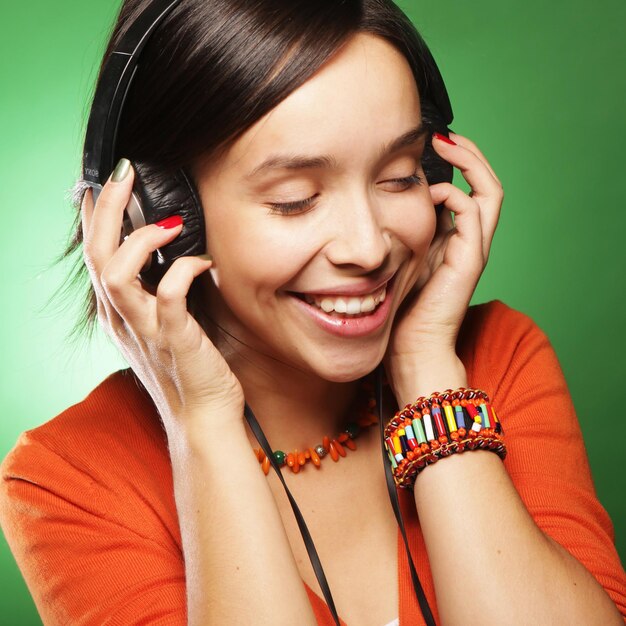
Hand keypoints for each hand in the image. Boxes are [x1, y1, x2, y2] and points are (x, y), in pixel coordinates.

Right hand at [81, 160, 244, 435]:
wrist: (202, 417)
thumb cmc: (188, 368)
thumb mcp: (160, 325)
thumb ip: (154, 293)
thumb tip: (170, 252)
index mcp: (118, 313)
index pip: (94, 255)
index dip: (95, 216)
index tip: (107, 182)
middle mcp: (123, 319)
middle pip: (97, 255)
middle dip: (108, 209)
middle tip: (125, 174)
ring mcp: (146, 330)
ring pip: (116, 274)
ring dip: (139, 240)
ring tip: (169, 222)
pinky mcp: (176, 340)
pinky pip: (170, 296)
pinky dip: (185, 270)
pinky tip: (204, 262)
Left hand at [386, 133, 502, 396]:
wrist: (411, 345)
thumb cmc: (400, 305)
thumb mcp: (399, 257)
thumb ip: (402, 232)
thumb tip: (384, 200)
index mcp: (454, 239)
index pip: (469, 189)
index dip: (457, 164)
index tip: (428, 145)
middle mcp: (470, 240)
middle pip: (487, 184)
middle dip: (469, 154)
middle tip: (443, 135)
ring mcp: (473, 248)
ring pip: (490, 192)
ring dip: (470, 162)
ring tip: (445, 144)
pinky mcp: (470, 259)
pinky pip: (474, 213)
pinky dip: (456, 194)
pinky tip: (432, 192)